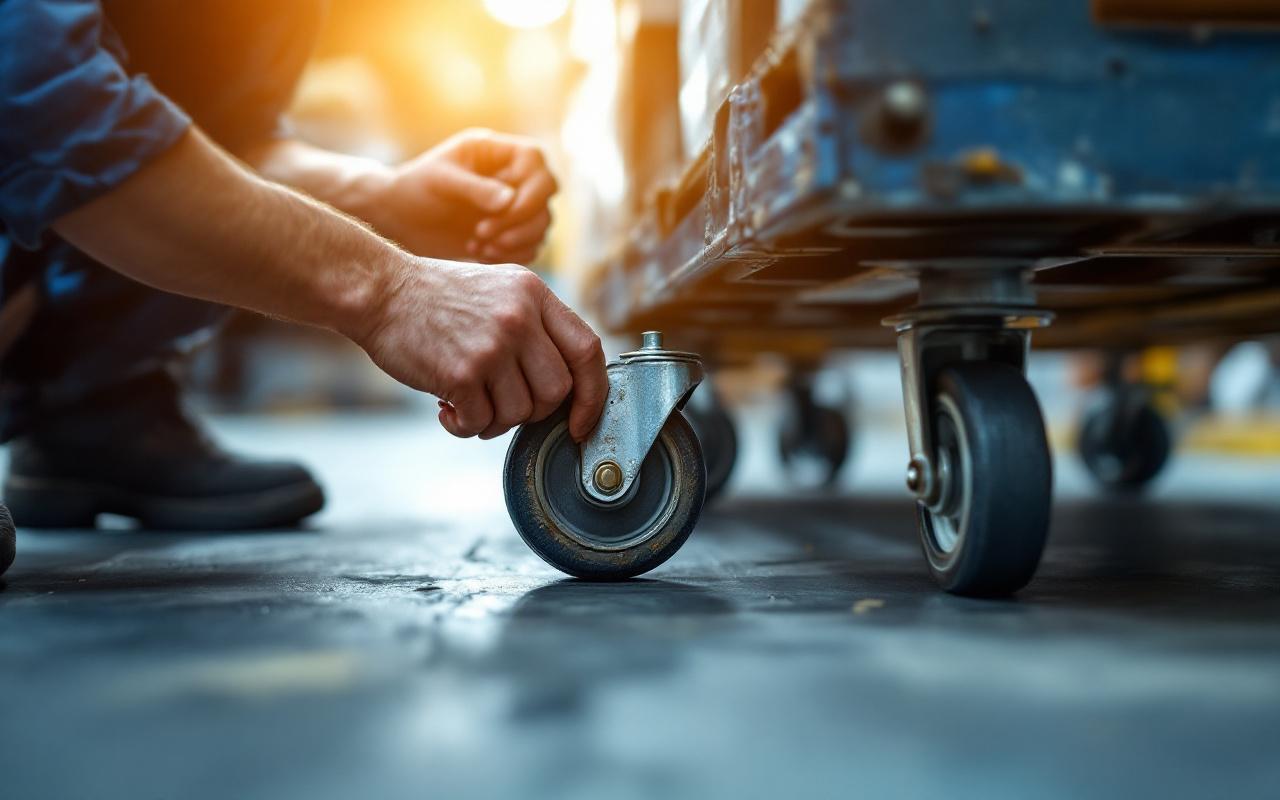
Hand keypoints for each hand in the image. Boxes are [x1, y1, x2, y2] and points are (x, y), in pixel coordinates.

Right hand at [358, 257, 606, 440]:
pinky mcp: (461, 372)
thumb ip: (537, 326)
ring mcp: (492, 345)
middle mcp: (519, 318)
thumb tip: (568, 385)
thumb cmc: (438, 298)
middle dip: (533, 411)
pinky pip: (482, 423)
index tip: (580, 421)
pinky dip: (465, 427)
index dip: (593, 394)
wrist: (379, 291)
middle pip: (558, 391)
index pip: (588, 350)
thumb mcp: (500, 290)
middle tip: (501, 402)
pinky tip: (447, 410)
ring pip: (521, 413)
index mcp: (535, 294)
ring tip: (469, 403)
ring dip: (495, 420)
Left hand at [362, 129, 557, 263]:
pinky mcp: (511, 234)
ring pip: (542, 225)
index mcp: (500, 153)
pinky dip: (512, 255)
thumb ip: (475, 188)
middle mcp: (514, 178)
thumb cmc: (416, 188)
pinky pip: (531, 247)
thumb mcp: (441, 180)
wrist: (400, 218)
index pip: (536, 163)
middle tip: (481, 233)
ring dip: (515, 241)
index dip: (529, 189)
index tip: (501, 210)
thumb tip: (510, 200)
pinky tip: (479, 255)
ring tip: (477, 246)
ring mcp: (515, 207)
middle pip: (545, 197)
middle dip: (520, 220)